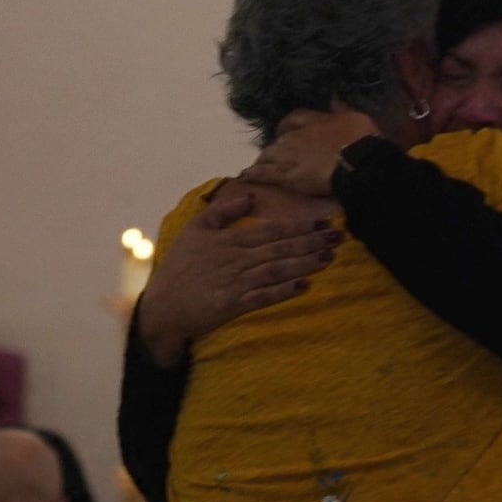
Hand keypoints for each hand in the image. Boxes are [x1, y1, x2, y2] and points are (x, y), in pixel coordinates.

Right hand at [134, 186, 337, 359]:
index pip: (270, 230)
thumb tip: (248, 195)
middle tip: (338, 238)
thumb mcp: (195, 230)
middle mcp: (235, 259)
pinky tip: (304, 287)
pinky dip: (283, 292)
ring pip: (275, 269)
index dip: (298, 227)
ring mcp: (234, 282)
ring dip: (303, 264)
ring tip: (328, 258)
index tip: (323, 223)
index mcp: (229, 240)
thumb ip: (222, 212)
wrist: (162, 307)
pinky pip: (262, 297)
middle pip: (279, 248)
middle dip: (311, 242)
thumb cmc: (179, 268)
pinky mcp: (231, 305)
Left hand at [241, 106, 391, 197]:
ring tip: (257, 166)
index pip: (293, 118)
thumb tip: (334, 96)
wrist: (357, 162)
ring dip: (262, 160)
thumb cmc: (360, 139)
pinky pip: (266, 174)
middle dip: (274, 147)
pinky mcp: (287, 176)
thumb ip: (342, 108)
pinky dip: (256, 174)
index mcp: (313, 120)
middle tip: (271, 155)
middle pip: (277, 140)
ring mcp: (289, 157)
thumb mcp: (356, 117)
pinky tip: (248, 176)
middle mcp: (296, 137)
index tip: (283, 131)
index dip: (286, 126)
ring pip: (268, 156)